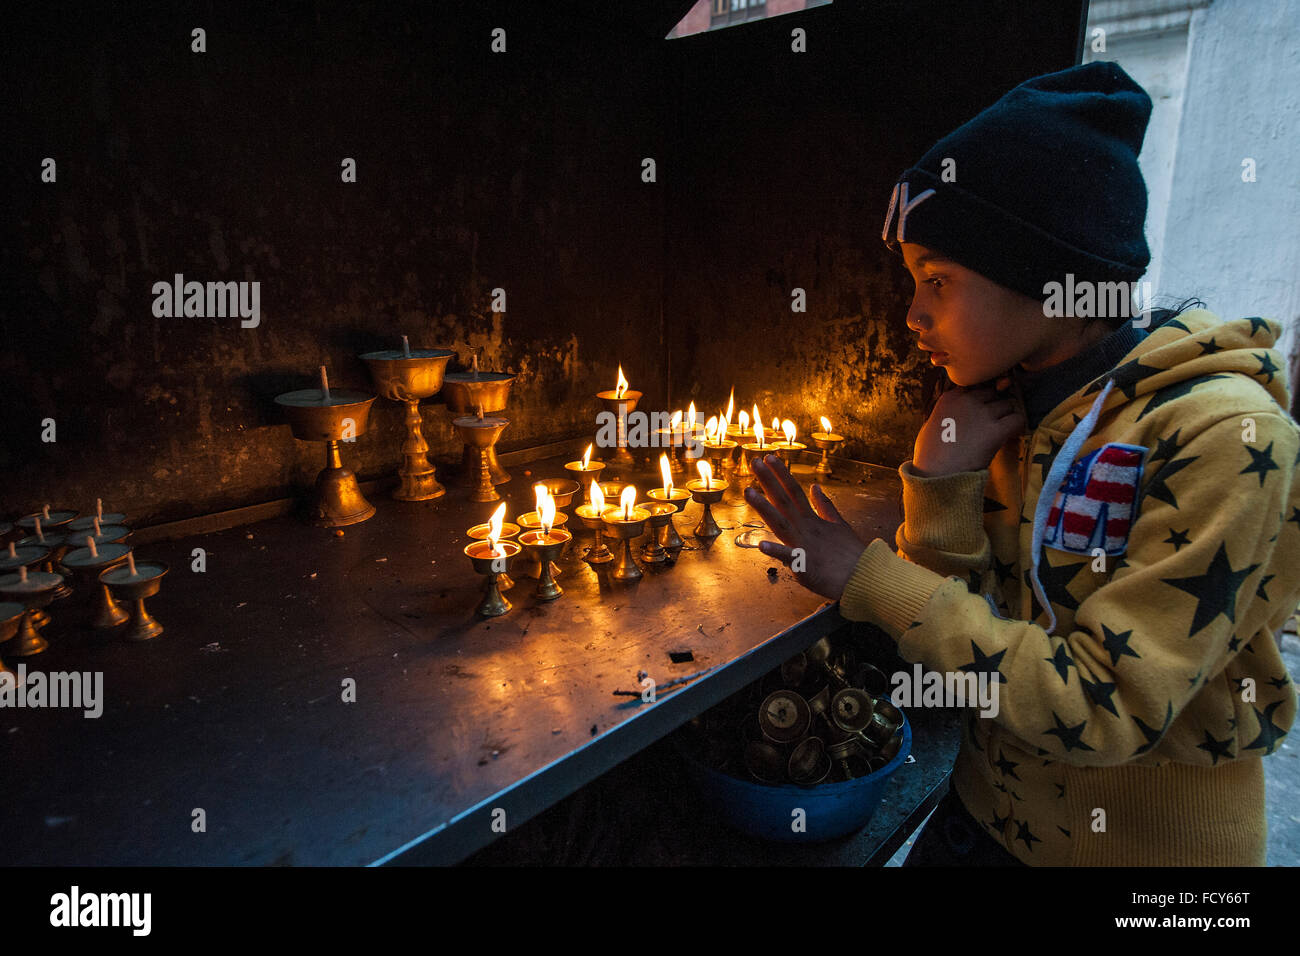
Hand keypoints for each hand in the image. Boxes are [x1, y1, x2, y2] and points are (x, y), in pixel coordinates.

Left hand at [744, 454, 867, 600]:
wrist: (866, 578)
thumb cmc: (852, 555)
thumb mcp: (839, 525)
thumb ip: (825, 506)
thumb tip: (815, 487)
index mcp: (812, 520)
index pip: (794, 491)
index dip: (781, 474)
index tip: (768, 458)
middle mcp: (805, 529)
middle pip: (784, 501)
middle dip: (769, 481)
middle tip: (754, 462)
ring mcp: (804, 546)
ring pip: (780, 523)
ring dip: (764, 508)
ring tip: (748, 492)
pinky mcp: (805, 566)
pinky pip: (788, 558)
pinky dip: (776, 551)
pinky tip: (761, 545)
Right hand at [912, 380, 1023, 476]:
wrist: (936, 476)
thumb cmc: (929, 456)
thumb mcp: (930, 425)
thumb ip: (946, 412)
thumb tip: (955, 412)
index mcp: (949, 397)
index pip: (974, 388)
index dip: (978, 401)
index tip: (978, 413)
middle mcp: (967, 400)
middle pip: (992, 394)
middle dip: (993, 407)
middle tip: (989, 424)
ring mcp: (983, 414)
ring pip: (1007, 406)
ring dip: (1005, 417)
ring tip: (999, 432)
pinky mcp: (996, 430)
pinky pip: (1018, 419)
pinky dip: (1017, 427)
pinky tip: (1010, 435)